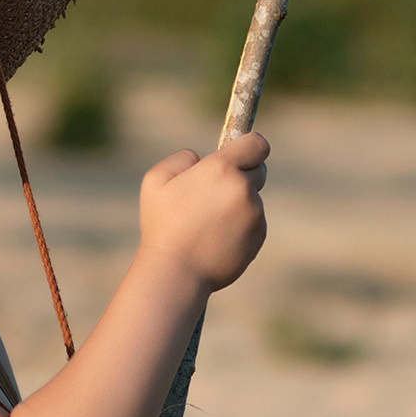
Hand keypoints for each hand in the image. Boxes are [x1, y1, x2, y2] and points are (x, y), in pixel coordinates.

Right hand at [138, 134, 267, 295]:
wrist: (176, 272)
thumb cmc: (162, 226)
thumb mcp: (156, 181)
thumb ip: (182, 159)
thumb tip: (201, 159)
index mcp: (221, 169)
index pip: (257, 144)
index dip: (251, 145)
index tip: (243, 152)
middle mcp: (243, 188)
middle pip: (259, 169)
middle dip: (243, 175)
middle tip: (217, 191)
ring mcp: (254, 214)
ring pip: (253, 198)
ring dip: (238, 204)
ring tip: (208, 224)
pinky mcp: (259, 235)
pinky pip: (254, 221)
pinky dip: (241, 226)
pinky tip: (216, 238)